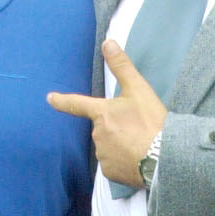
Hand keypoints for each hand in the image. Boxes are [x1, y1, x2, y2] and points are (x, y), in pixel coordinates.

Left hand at [48, 39, 166, 187]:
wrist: (164, 157)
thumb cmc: (151, 122)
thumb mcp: (139, 90)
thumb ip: (122, 66)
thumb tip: (108, 42)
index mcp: (101, 113)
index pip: (76, 104)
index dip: (62, 100)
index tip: (50, 98)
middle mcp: (97, 134)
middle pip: (103, 128)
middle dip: (116, 127)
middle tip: (138, 128)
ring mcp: (102, 155)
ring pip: (109, 146)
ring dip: (121, 145)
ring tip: (141, 145)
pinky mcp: (110, 172)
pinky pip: (113, 164)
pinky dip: (123, 161)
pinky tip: (138, 159)